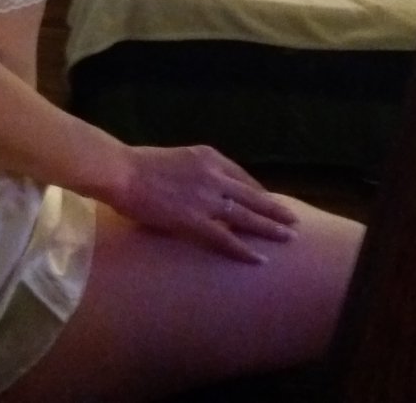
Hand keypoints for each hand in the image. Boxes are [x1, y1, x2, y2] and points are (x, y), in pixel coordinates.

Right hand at [110, 143, 298, 263]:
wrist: (122, 171)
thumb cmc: (138, 164)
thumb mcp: (174, 157)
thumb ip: (191, 170)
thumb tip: (195, 183)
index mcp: (208, 156)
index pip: (241, 175)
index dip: (257, 191)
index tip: (269, 201)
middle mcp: (213, 175)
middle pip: (251, 194)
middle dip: (274, 208)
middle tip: (293, 219)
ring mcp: (206, 198)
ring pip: (246, 215)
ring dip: (269, 227)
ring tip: (288, 237)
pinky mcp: (194, 220)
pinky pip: (225, 238)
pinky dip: (244, 249)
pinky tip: (259, 259)